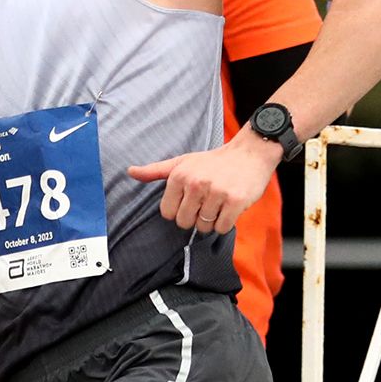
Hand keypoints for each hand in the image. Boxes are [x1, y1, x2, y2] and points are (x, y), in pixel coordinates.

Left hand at [129, 130, 278, 234]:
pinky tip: (229, 207)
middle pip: (185, 223)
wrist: (250, 153)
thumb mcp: (183, 162)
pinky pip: (222, 228)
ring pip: (204, 227)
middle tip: (207, 202)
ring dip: (212, 220)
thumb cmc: (213, 161)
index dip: (179, 210)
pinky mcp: (235, 201)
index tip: (191, 199)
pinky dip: (226, 222)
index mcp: (180, 175)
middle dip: (195, 217)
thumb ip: (156, 170)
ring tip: (219, 202)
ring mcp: (216, 192)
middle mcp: (196, 183)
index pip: (168, 213)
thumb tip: (130, 171)